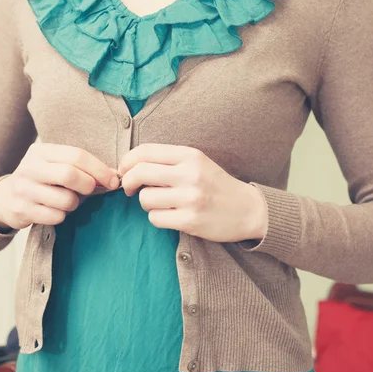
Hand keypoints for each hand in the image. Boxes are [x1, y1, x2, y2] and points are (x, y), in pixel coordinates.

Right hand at [0, 143, 119, 230]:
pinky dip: (62, 216)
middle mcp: (30, 167)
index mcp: (41, 151)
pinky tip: (54, 210)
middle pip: (70, 174)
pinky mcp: (21, 210)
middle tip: (89, 191)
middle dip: (88, 186)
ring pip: (66, 200)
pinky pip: (56, 216)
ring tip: (67, 201)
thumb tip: (114, 176)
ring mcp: (23, 189)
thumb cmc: (41, 180)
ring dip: (74, 204)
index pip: (77, 155)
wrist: (4, 199)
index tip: (113, 181)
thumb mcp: (54, 165)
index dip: (99, 169)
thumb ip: (80, 167)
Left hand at [119, 144, 267, 242]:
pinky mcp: (190, 220)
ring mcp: (190, 198)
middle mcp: (190, 174)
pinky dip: (157, 218)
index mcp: (190, 155)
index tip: (125, 170)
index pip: (145, 151)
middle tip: (130, 189)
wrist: (247, 210)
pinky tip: (170, 215)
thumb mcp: (196, 163)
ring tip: (161, 203)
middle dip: (128, 182)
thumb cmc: (215, 185)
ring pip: (145, 198)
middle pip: (140, 173)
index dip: (127, 161)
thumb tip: (129, 165)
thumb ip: (167, 161)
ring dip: (147, 203)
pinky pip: (155, 218)